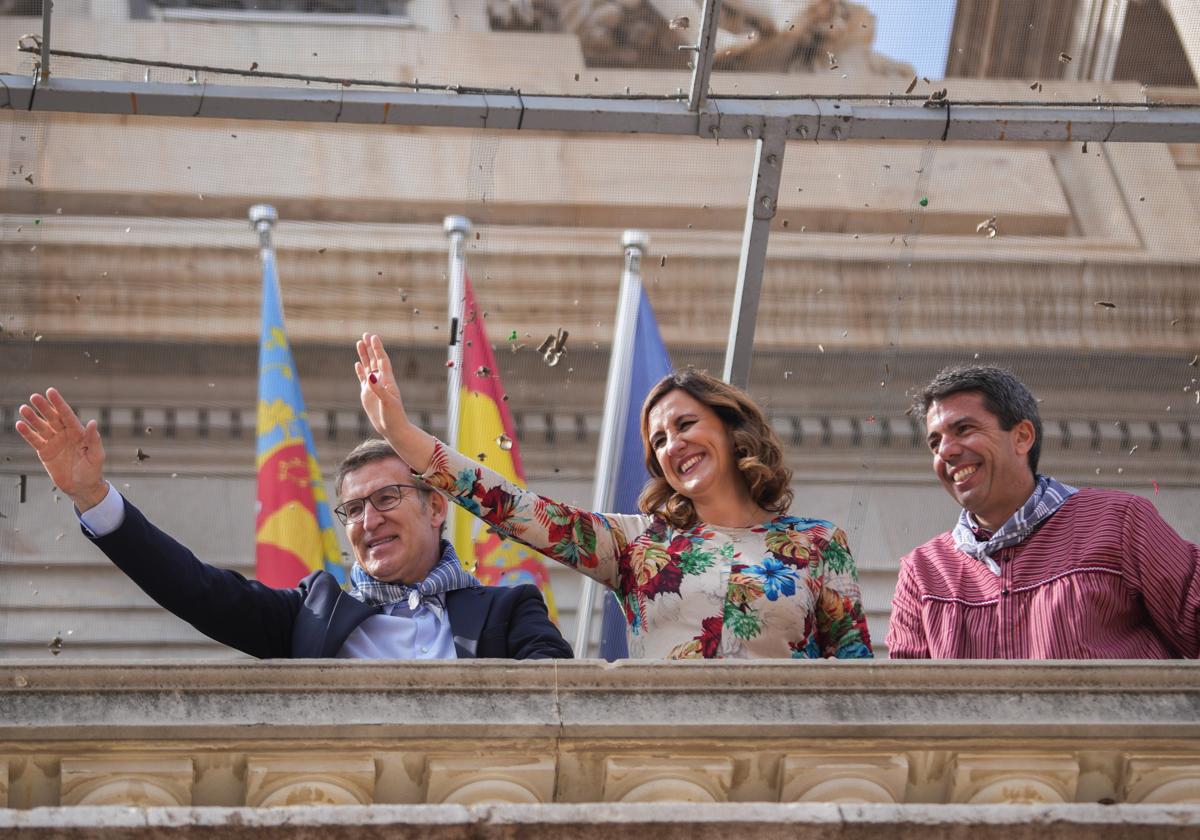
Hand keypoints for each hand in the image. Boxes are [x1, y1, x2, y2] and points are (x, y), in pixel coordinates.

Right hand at [15, 388, 108, 510]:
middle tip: (34, 397)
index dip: (59, 403)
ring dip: (33, 418)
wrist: (82, 487)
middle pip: (53, 418)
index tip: (50, 391)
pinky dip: (27, 433)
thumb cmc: (92, 471)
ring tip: (24, 408)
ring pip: (41, 427)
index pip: (67, 415)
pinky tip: (20, 424)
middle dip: (44, 407)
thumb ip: (94, 439)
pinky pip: (34, 440)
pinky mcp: (45, 452)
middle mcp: (65, 434)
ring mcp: (54, 442)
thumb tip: (93, 422)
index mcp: (79, 433)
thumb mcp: (96, 455)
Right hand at [355, 333, 434, 470]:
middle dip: (370, 348)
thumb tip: (370, 375)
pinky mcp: (368, 395)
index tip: (373, 337)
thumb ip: (379, 389)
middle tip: (365, 334)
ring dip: (364, 356)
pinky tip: (357, 364)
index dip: (378, 349)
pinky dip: (360, 371)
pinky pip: (363, 379)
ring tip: (359, 343)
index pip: (382, 360)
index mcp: (387, 381)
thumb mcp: (387, 402)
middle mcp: (381, 381)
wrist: (393, 429)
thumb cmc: (394, 416)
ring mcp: (374, 387)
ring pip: (368, 367)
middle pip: (375, 360)